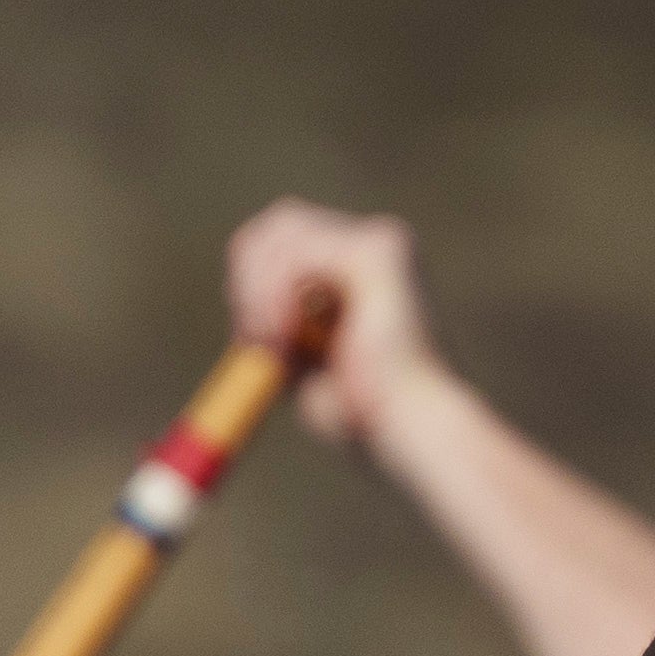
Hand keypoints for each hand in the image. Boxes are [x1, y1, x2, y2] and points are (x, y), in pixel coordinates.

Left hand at [226, 202, 437, 443]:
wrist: (411, 433)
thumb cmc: (367, 415)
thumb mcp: (307, 365)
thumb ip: (281, 328)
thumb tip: (243, 311)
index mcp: (363, 266)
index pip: (285, 239)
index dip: (250, 278)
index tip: (247, 336)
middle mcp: (376, 243)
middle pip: (281, 222)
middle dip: (248, 275)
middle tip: (249, 334)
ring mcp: (382, 242)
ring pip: (284, 233)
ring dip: (258, 291)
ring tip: (272, 344)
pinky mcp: (379, 252)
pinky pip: (300, 254)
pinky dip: (277, 293)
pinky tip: (285, 334)